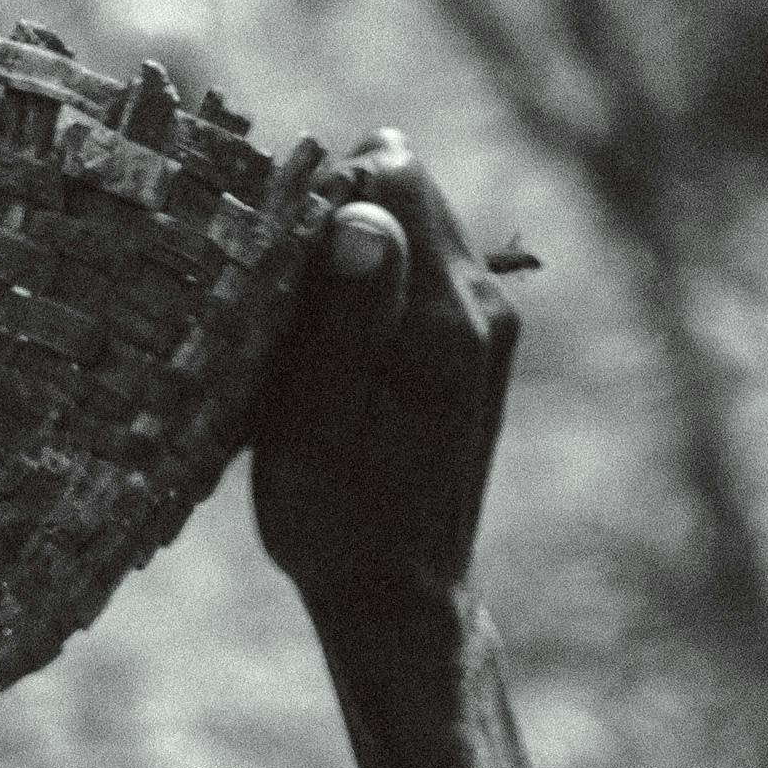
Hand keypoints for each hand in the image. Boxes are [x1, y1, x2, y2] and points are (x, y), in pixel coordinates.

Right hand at [248, 127, 519, 617]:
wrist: (404, 595)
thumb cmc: (337, 523)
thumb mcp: (315, 429)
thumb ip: (345, 318)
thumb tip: (362, 215)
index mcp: (444, 321)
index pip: (393, 172)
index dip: (321, 194)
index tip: (277, 263)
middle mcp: (484, 305)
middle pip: (409, 184)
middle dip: (337, 214)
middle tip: (285, 300)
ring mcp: (490, 319)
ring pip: (413, 220)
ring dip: (352, 250)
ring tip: (309, 330)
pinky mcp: (480, 337)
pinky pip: (420, 262)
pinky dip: (371, 281)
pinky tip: (337, 346)